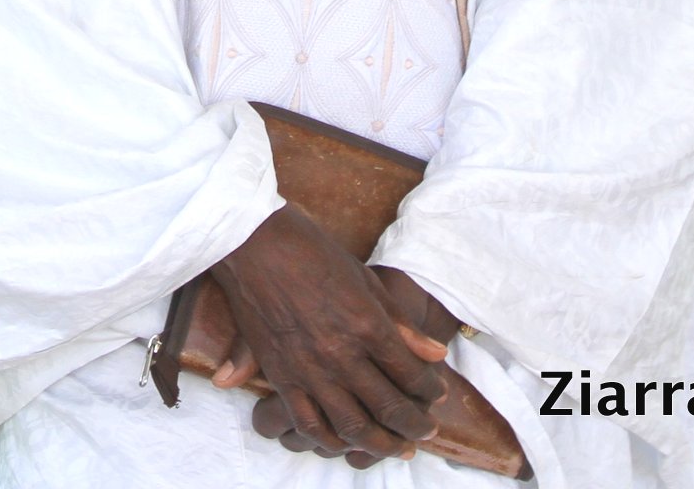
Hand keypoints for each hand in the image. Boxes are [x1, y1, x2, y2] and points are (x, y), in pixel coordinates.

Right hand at [243, 268, 468, 461]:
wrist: (255, 244)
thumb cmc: (314, 253)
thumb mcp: (366, 280)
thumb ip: (401, 323)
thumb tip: (435, 354)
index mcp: (367, 324)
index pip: (410, 373)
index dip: (430, 390)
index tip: (438, 395)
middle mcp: (341, 354)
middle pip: (388, 406)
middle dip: (414, 425)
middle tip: (426, 433)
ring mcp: (309, 369)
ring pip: (352, 425)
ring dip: (380, 444)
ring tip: (397, 449)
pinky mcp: (280, 377)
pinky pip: (308, 424)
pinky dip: (330, 441)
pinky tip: (344, 444)